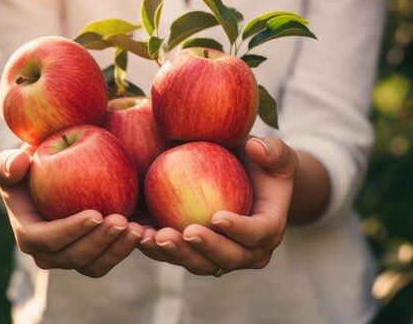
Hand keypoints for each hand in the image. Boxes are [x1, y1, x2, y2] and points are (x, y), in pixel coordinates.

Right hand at [0, 146, 143, 277]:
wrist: (56, 172)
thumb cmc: (32, 164)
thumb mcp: (14, 159)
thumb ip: (8, 162)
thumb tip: (19, 164)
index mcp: (29, 233)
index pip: (45, 240)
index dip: (69, 231)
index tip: (95, 213)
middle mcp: (49, 253)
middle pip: (74, 258)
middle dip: (99, 242)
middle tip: (122, 221)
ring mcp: (74, 255)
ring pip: (95, 265)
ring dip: (117, 250)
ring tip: (137, 228)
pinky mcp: (95, 253)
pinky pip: (111, 258)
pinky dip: (127, 248)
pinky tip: (145, 230)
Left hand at [138, 137, 297, 275]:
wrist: (239, 177)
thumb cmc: (259, 163)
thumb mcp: (275, 153)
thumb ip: (273, 151)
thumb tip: (257, 148)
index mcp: (268, 229)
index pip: (258, 234)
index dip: (240, 230)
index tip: (217, 216)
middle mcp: (245, 251)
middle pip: (226, 258)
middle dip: (205, 249)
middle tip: (185, 232)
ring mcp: (216, 256)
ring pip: (197, 263)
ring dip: (174, 254)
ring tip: (153, 238)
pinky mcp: (191, 252)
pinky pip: (173, 255)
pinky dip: (154, 248)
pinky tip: (136, 234)